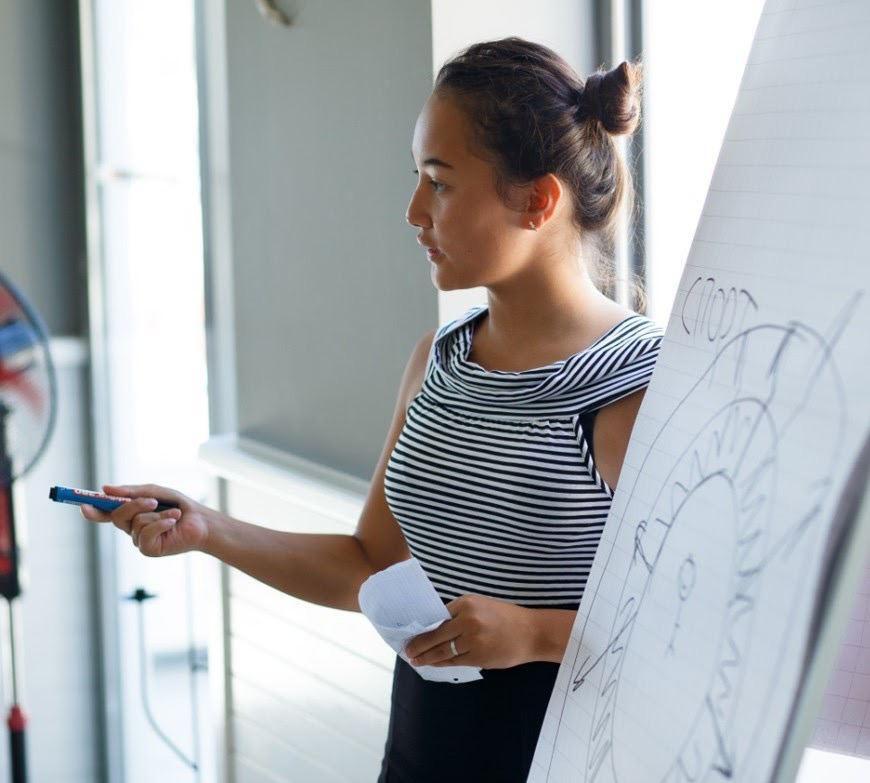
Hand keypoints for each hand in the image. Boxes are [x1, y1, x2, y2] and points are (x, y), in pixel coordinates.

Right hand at [80, 483, 212, 556]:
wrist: (201, 521)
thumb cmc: (180, 506)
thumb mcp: (155, 492)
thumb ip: (132, 492)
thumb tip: (105, 489)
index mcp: (131, 514)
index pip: (106, 513)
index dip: (93, 510)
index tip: (83, 504)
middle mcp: (132, 528)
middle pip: (118, 516)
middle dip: (135, 505)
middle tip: (153, 501)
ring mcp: (139, 540)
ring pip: (136, 523)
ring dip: (158, 514)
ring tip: (174, 514)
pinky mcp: (149, 550)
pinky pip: (146, 534)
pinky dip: (161, 524)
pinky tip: (173, 522)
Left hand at [403, 594, 535, 669]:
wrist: (531, 632)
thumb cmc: (505, 617)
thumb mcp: (481, 606)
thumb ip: (460, 614)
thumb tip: (436, 626)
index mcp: (467, 603)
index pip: (438, 616)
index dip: (423, 627)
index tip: (411, 633)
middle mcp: (468, 620)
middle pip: (436, 635)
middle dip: (419, 644)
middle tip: (407, 650)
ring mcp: (473, 640)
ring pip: (443, 651)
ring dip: (426, 656)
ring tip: (415, 659)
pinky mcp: (478, 657)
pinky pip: (454, 661)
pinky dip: (441, 663)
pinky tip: (433, 664)